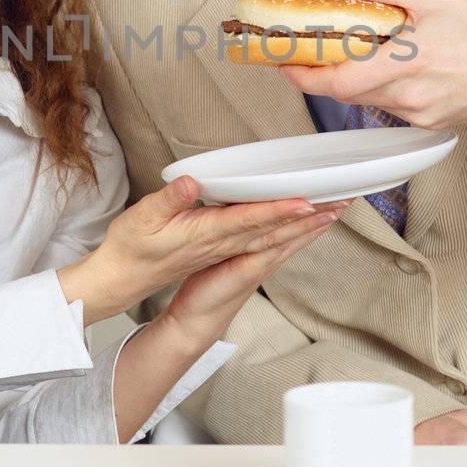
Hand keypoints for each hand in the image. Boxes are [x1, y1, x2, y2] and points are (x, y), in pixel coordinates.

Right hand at [58, 176, 344, 323]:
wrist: (125, 282)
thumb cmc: (131, 249)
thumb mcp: (141, 220)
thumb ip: (168, 200)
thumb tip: (190, 183)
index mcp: (207, 236)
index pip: (250, 221)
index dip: (278, 210)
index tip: (305, 201)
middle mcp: (224, 246)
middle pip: (274, 230)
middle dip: (308, 217)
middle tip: (341, 201)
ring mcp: (227, 252)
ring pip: (275, 238)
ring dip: (305, 226)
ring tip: (334, 211)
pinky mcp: (226, 254)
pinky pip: (266, 244)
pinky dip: (288, 235)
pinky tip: (302, 228)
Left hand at [276, 0, 466, 129]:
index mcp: (410, 62)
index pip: (339, 83)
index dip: (304, 77)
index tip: (283, 61)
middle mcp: (411, 97)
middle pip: (347, 93)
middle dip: (324, 73)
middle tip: (309, 50)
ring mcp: (420, 116)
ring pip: (367, 100)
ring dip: (354, 78)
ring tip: (358, 50)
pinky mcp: (428, 125)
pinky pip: (389, 106)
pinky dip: (381, 86)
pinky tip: (394, 65)